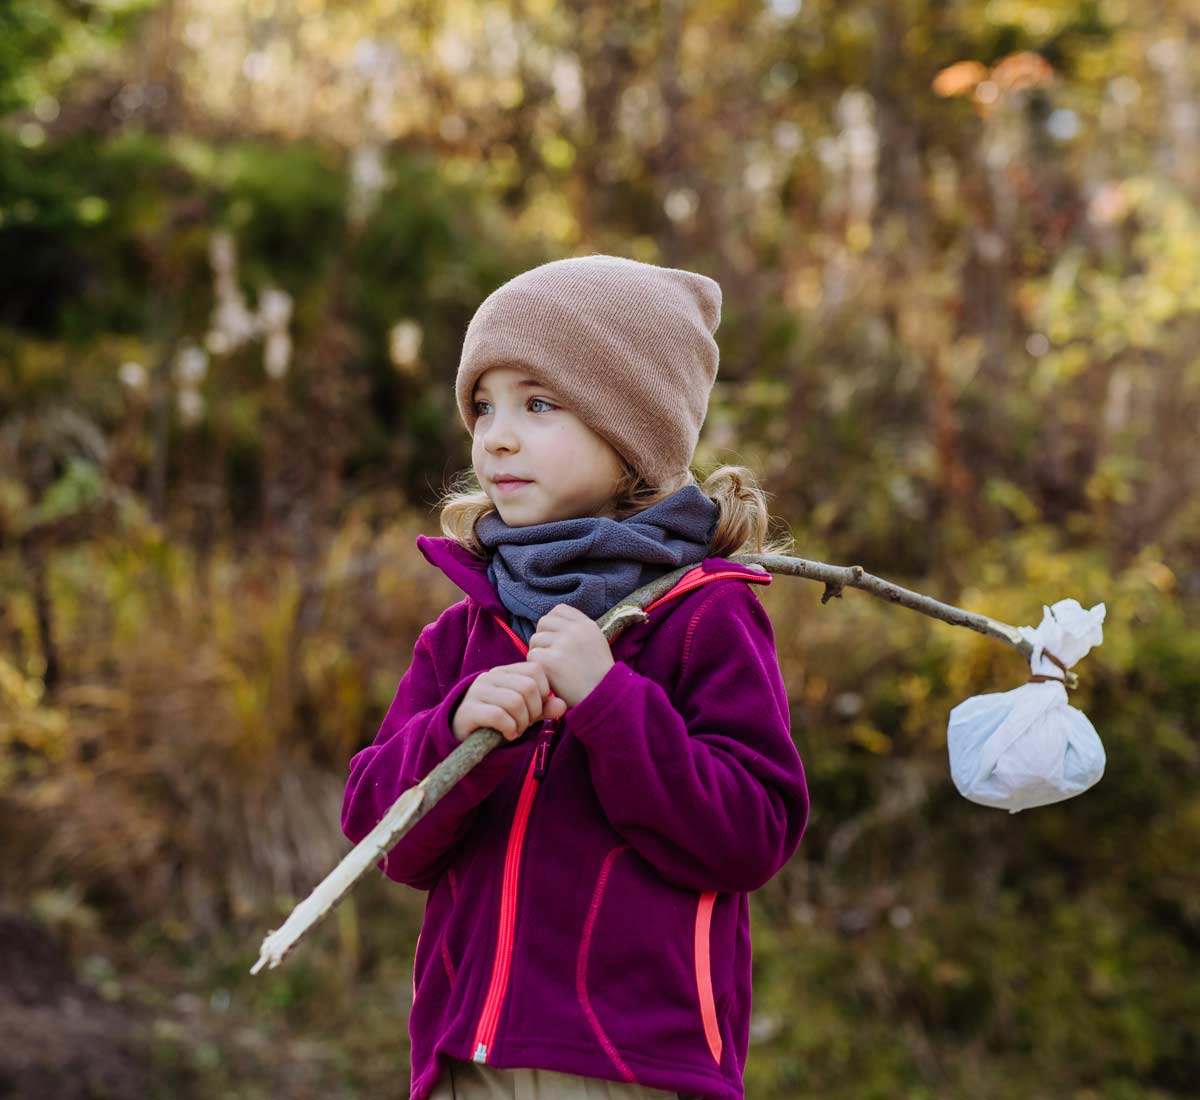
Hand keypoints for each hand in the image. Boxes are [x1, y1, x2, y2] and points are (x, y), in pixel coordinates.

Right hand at [451, 660, 567, 742]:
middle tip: (526, 723)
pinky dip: (509, 729)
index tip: (536, 709)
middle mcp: (491, 676)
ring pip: (515, 701)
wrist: (464, 735)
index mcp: (506, 671)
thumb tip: (562, 706)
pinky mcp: (469, 710)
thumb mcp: (525, 713)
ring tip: (516, 730)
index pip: (535, 670)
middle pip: (528, 687)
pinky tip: (507, 734)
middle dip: (534, 711)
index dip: (543, 692)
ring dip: (522, 722)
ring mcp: (478, 691)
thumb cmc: (498, 721)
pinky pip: (499, 716)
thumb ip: (544, 708)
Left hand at [526, 604, 614, 708]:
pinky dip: (537, 668)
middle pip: (543, 622)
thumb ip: (577, 632)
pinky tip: (549, 677)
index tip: (555, 638)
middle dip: (543, 638)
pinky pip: (532, 656)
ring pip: (535, 639)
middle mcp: (575, 630)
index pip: (559, 610)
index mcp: (587, 624)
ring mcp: (562, 644)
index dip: (553, 623)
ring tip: (553, 669)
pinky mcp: (551, 660)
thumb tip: (551, 626)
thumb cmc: (597, 676)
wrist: (602, 698)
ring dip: (539, 653)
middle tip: (551, 656)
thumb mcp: (595, 643)